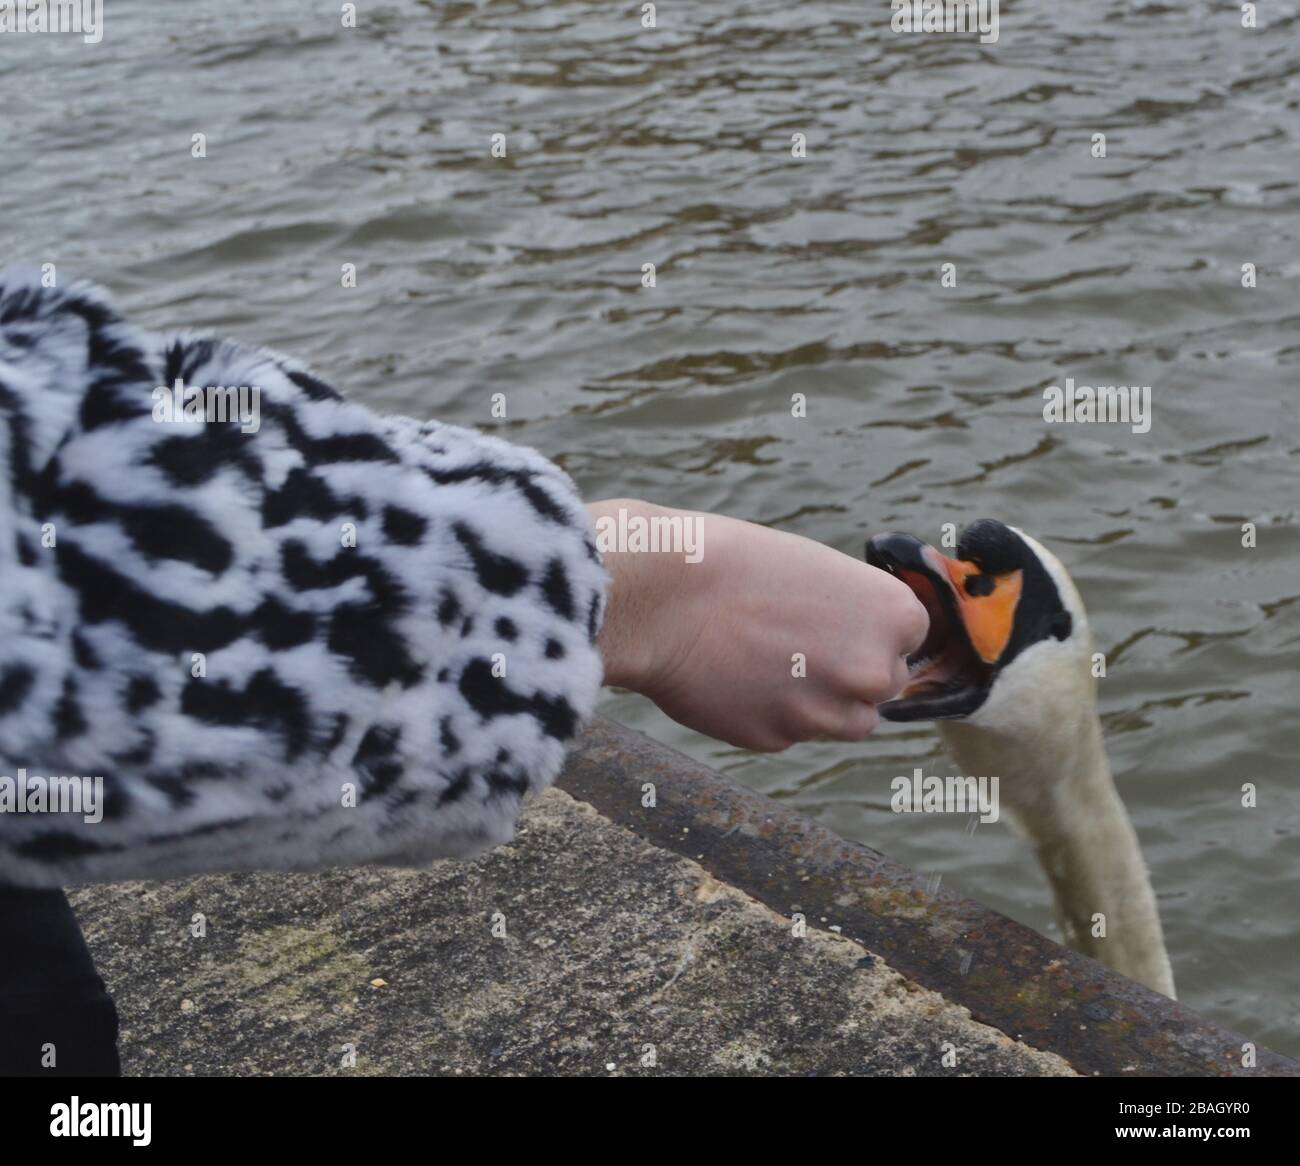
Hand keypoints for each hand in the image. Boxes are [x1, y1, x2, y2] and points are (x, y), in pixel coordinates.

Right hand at [590, 499, 927, 750]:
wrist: (662, 597)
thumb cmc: (733, 566)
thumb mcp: (814, 571)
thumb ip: (852, 615)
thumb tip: (864, 647)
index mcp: (892, 616)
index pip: (911, 638)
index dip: (871, 630)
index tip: (835, 619)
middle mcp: (871, 671)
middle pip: (881, 685)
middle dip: (848, 670)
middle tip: (795, 641)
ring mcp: (825, 713)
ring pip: (844, 721)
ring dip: (818, 701)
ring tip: (766, 660)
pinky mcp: (777, 741)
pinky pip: (788, 732)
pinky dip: (768, 712)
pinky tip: (734, 676)